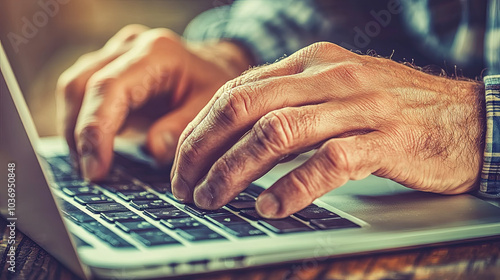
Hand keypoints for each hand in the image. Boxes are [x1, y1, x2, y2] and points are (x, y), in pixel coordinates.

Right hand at [56, 25, 251, 179]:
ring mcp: (115, 54)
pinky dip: (82, 123)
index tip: (96, 169)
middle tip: (91, 174)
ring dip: (75, 130)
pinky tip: (92, 150)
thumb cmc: (214, 86)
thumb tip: (153, 149)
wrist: (215, 65)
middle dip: (79, 134)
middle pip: (81, 86)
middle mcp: (130, 46)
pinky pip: (82, 93)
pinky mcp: (108, 67)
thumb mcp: (213, 107)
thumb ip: (184, 127)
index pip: (109, 88)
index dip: (95, 130)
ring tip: (89, 166)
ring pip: (74, 89)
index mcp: (157, 52)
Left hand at [171, 42, 484, 217]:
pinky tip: (271, 206)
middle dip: (204, 149)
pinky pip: (329, 161)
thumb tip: (233, 137)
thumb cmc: (391, 110)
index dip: (200, 129)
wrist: (464, 117)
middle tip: (186, 185)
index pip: (237, 91)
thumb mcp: (333, 93)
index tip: (181, 162)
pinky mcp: (387, 139)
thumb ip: (288, 105)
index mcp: (310, 64)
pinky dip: (294, 187)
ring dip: (236, 170)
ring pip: (278, 132)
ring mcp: (359, 106)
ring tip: (214, 198)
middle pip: (246, 108)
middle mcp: (330, 77)